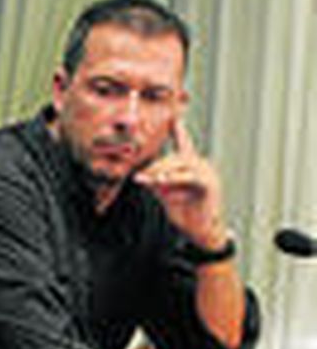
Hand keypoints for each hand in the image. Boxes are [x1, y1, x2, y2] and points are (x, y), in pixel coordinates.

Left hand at [135, 118, 227, 249]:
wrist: (200, 231)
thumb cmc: (185, 212)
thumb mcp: (165, 193)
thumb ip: (154, 181)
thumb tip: (140, 174)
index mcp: (190, 166)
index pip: (184, 144)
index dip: (178, 131)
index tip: (173, 118)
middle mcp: (200, 166)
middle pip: (175, 157)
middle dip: (156, 166)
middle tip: (140, 175)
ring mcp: (206, 173)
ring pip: (181, 164)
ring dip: (161, 171)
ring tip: (148, 180)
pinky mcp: (208, 184)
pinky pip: (189, 176)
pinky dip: (173, 178)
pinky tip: (162, 182)